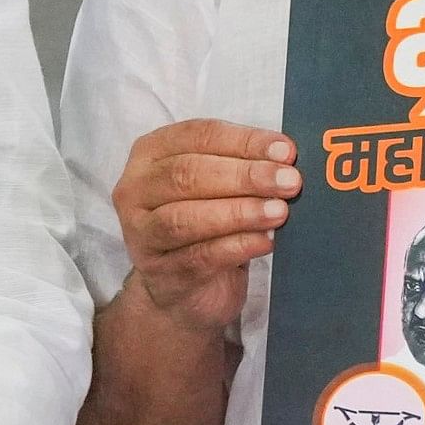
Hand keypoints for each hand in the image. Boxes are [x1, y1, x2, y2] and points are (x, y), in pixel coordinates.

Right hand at [115, 118, 298, 338]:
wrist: (182, 288)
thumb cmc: (205, 224)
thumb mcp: (218, 185)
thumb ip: (243, 165)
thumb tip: (286, 157)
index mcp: (150, 154)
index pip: (197, 136)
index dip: (244, 141)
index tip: (286, 151)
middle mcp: (136, 190)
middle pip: (188, 175)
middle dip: (245, 176)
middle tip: (289, 182)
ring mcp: (141, 234)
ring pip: (187, 218)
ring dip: (239, 212)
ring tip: (279, 212)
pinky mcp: (161, 272)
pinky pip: (200, 256)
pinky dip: (237, 246)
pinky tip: (265, 241)